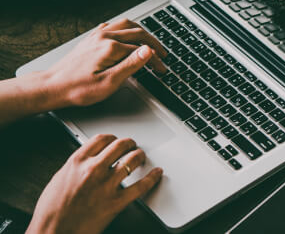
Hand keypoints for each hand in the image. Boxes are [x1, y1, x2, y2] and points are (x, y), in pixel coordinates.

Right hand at [27, 134, 163, 233]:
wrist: (52, 232)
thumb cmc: (51, 211)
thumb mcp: (59, 179)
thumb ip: (76, 167)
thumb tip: (87, 161)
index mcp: (77, 162)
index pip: (101, 139)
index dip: (112, 138)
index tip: (115, 140)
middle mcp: (93, 169)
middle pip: (120, 145)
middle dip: (129, 144)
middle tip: (132, 146)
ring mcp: (107, 185)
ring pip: (133, 160)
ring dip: (140, 156)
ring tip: (141, 157)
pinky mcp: (117, 202)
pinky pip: (141, 186)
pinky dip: (152, 178)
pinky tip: (156, 174)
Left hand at [43, 19, 166, 106]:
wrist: (52, 87)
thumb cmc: (78, 88)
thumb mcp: (110, 82)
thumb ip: (131, 64)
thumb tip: (148, 50)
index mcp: (111, 47)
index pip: (142, 49)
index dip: (155, 59)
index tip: (162, 68)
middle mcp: (104, 37)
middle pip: (137, 32)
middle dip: (153, 43)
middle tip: (162, 54)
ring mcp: (96, 36)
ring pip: (126, 25)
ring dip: (141, 32)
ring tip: (150, 42)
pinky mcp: (91, 39)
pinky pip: (113, 26)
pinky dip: (125, 29)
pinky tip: (127, 37)